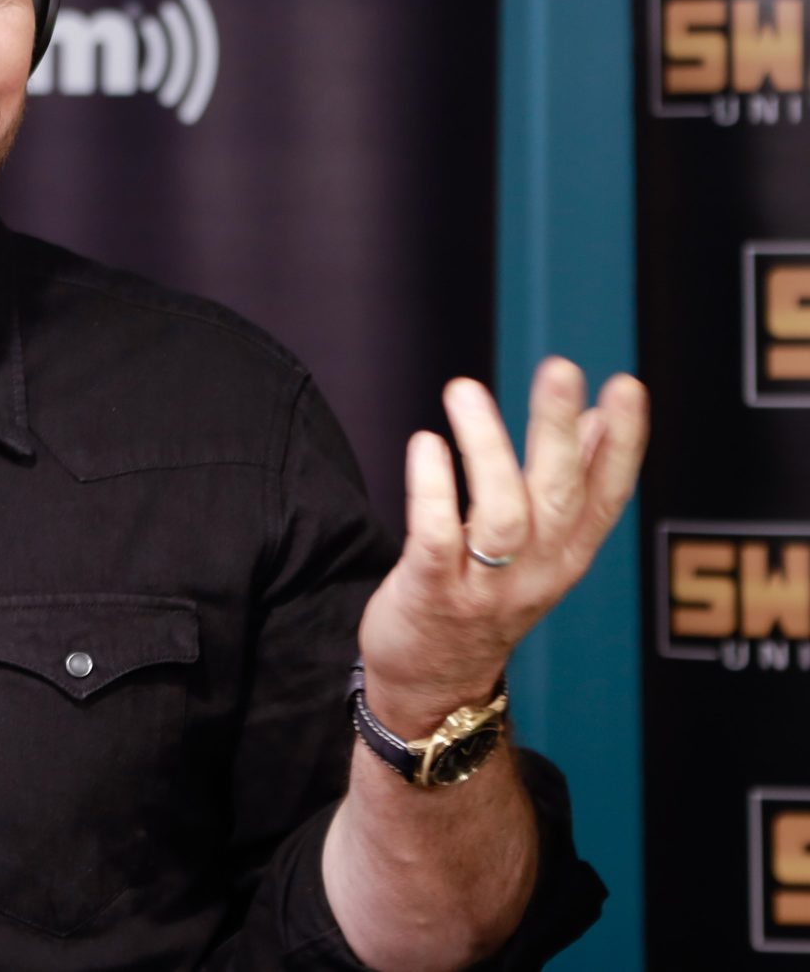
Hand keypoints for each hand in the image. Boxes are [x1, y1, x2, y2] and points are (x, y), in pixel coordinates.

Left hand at [357, 358, 648, 735]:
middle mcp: (538, 570)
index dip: (623, 442)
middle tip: (560, 368)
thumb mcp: (540, 547)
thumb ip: (569, 483)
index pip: (609, 495)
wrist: (433, 684)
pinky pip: (437, 537)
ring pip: (501, 512)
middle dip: (561, 431)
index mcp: (569, 554)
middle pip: (560, 495)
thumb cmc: (483, 595)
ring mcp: (486, 586)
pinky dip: (433, 489)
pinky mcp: (432, 593)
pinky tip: (426, 444)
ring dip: (487, 447)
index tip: (626, 386)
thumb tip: (598, 415)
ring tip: (464, 389)